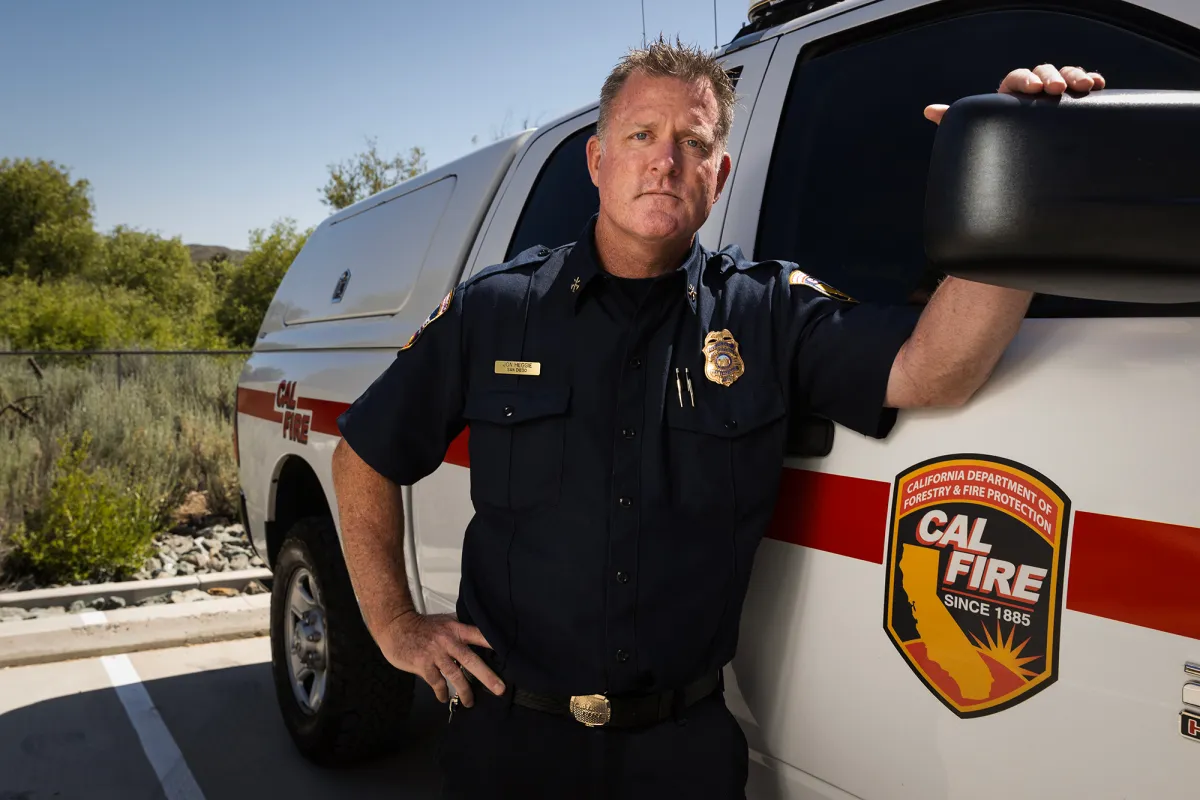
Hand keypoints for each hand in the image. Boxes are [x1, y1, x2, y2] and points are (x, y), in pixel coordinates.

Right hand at [378, 610, 505, 705]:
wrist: (396, 626)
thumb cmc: (421, 626)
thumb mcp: (444, 623)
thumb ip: (460, 631)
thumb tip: (478, 640)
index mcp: (456, 629)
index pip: (479, 635)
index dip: (494, 643)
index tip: (509, 654)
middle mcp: (448, 641)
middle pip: (471, 660)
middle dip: (487, 676)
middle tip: (499, 689)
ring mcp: (435, 654)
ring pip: (455, 676)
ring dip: (465, 691)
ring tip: (471, 702)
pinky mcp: (423, 665)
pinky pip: (437, 682)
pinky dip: (441, 692)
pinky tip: (444, 698)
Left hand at [923, 64, 1106, 124]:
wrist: (1022, 162)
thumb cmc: (996, 142)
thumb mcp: (979, 131)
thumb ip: (955, 120)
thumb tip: (929, 110)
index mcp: (1009, 94)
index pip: (1016, 78)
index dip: (1025, 79)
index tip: (1033, 89)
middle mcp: (1033, 90)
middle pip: (1044, 72)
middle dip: (1052, 76)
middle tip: (1056, 89)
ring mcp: (1054, 95)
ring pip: (1066, 75)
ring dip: (1074, 76)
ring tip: (1082, 87)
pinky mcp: (1073, 104)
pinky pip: (1084, 85)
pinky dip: (1091, 81)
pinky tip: (1097, 86)